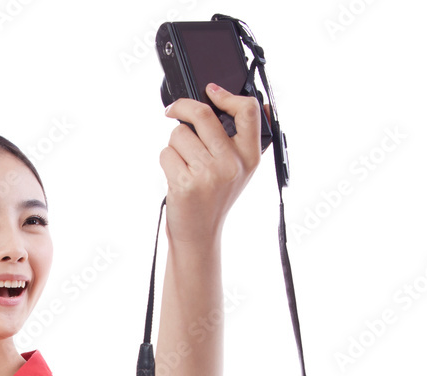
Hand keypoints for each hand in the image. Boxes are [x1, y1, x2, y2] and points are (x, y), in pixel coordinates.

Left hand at [160, 82, 262, 245]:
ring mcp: (209, 174)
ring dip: (174, 145)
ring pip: (178, 135)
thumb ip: (244, 140)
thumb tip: (260, 105)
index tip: (210, 91)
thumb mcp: (240, 170)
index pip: (248, 111)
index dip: (227, 95)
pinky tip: (176, 176)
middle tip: (172, 110)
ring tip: (183, 164)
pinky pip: (166, 154)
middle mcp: (232, 163)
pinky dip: (166, 161)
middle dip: (181, 108)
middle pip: (202, 115)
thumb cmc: (215, 199)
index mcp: (250, 156)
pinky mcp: (185, 184)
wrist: (199, 234)